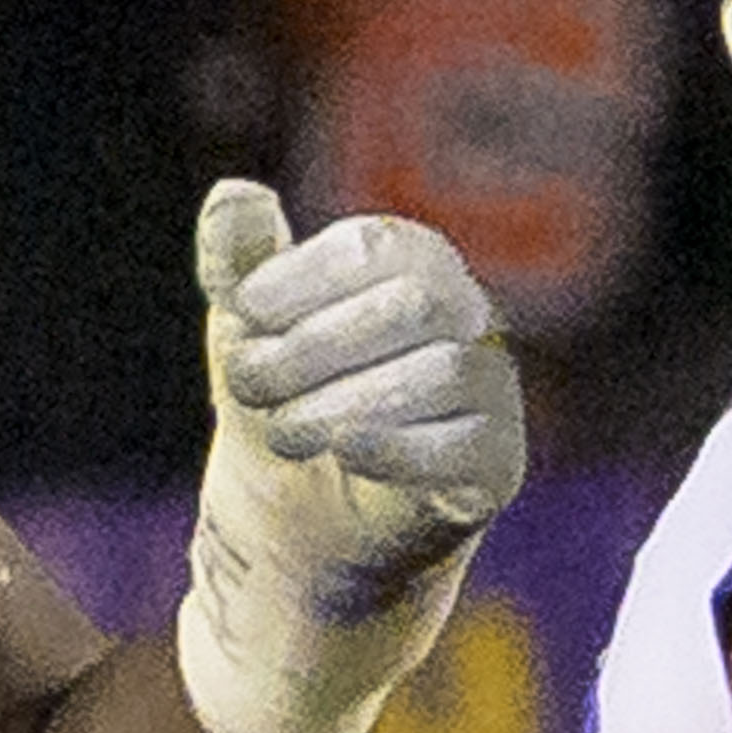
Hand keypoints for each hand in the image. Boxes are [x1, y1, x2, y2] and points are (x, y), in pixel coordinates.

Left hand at [174, 180, 527, 732]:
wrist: (298, 538)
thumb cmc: (282, 412)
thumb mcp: (245, 337)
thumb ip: (239, 269)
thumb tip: (231, 194)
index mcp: (412, 267)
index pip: (377, 245)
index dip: (303, 275)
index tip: (241, 312)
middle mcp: (469, 320)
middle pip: (417, 303)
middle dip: (316, 343)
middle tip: (244, 384)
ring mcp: (495, 395)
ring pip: (446, 372)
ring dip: (345, 400)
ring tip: (282, 432)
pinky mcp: (500, 468)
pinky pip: (471, 446)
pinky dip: (399, 447)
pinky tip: (343, 454)